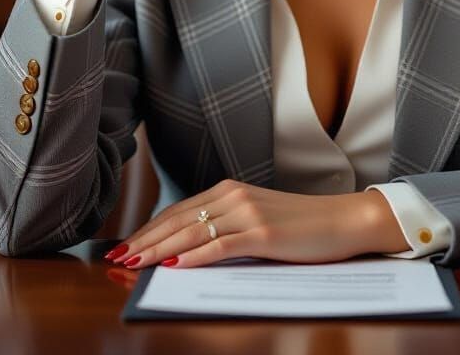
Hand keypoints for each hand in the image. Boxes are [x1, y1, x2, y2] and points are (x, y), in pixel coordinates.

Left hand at [103, 179, 407, 269]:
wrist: (343, 220)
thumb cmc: (301, 225)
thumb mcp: (257, 219)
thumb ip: (225, 226)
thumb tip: (187, 248)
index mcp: (230, 190)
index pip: (178, 211)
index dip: (148, 229)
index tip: (124, 246)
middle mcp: (234, 196)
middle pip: (178, 221)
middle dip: (144, 241)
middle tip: (116, 259)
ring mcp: (248, 213)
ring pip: (192, 234)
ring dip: (159, 251)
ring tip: (134, 264)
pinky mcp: (263, 234)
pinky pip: (221, 247)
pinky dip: (194, 258)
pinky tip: (175, 268)